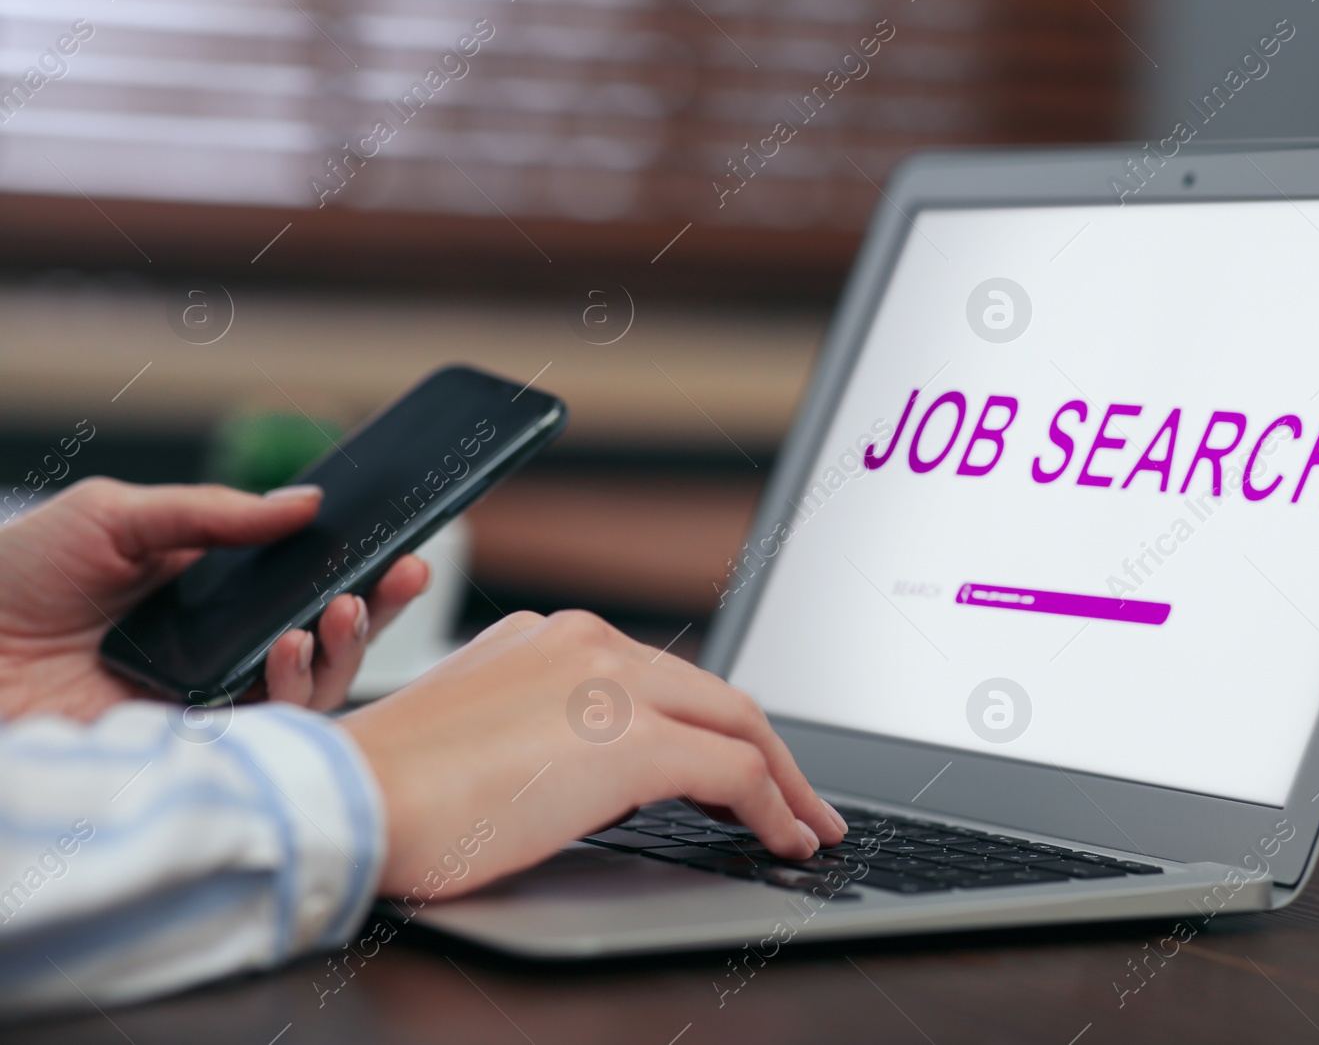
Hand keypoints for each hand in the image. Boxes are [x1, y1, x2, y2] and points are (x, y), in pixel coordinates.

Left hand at [0, 477, 428, 720]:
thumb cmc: (13, 580)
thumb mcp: (115, 516)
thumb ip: (214, 514)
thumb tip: (307, 503)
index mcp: (207, 595)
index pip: (302, 584)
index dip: (358, 568)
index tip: (400, 546)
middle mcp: (219, 652)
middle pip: (325, 638)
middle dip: (376, 608)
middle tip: (402, 574)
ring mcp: (208, 703)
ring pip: (312, 689)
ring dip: (342, 647)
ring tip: (336, 611)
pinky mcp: (190, 749)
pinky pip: (270, 730)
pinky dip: (294, 688)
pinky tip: (289, 647)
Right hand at [341, 609, 849, 894]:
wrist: (349, 798)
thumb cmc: (396, 790)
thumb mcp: (489, 737)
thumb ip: (557, 735)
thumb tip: (619, 781)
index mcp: (555, 639)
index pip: (665, 682)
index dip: (718, 730)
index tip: (746, 770)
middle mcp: (592, 644)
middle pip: (717, 698)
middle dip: (773, 756)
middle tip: (804, 803)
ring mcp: (615, 684)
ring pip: (739, 726)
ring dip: (784, 783)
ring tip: (807, 828)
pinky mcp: (632, 738)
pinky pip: (734, 774)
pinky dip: (773, 810)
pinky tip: (784, 842)